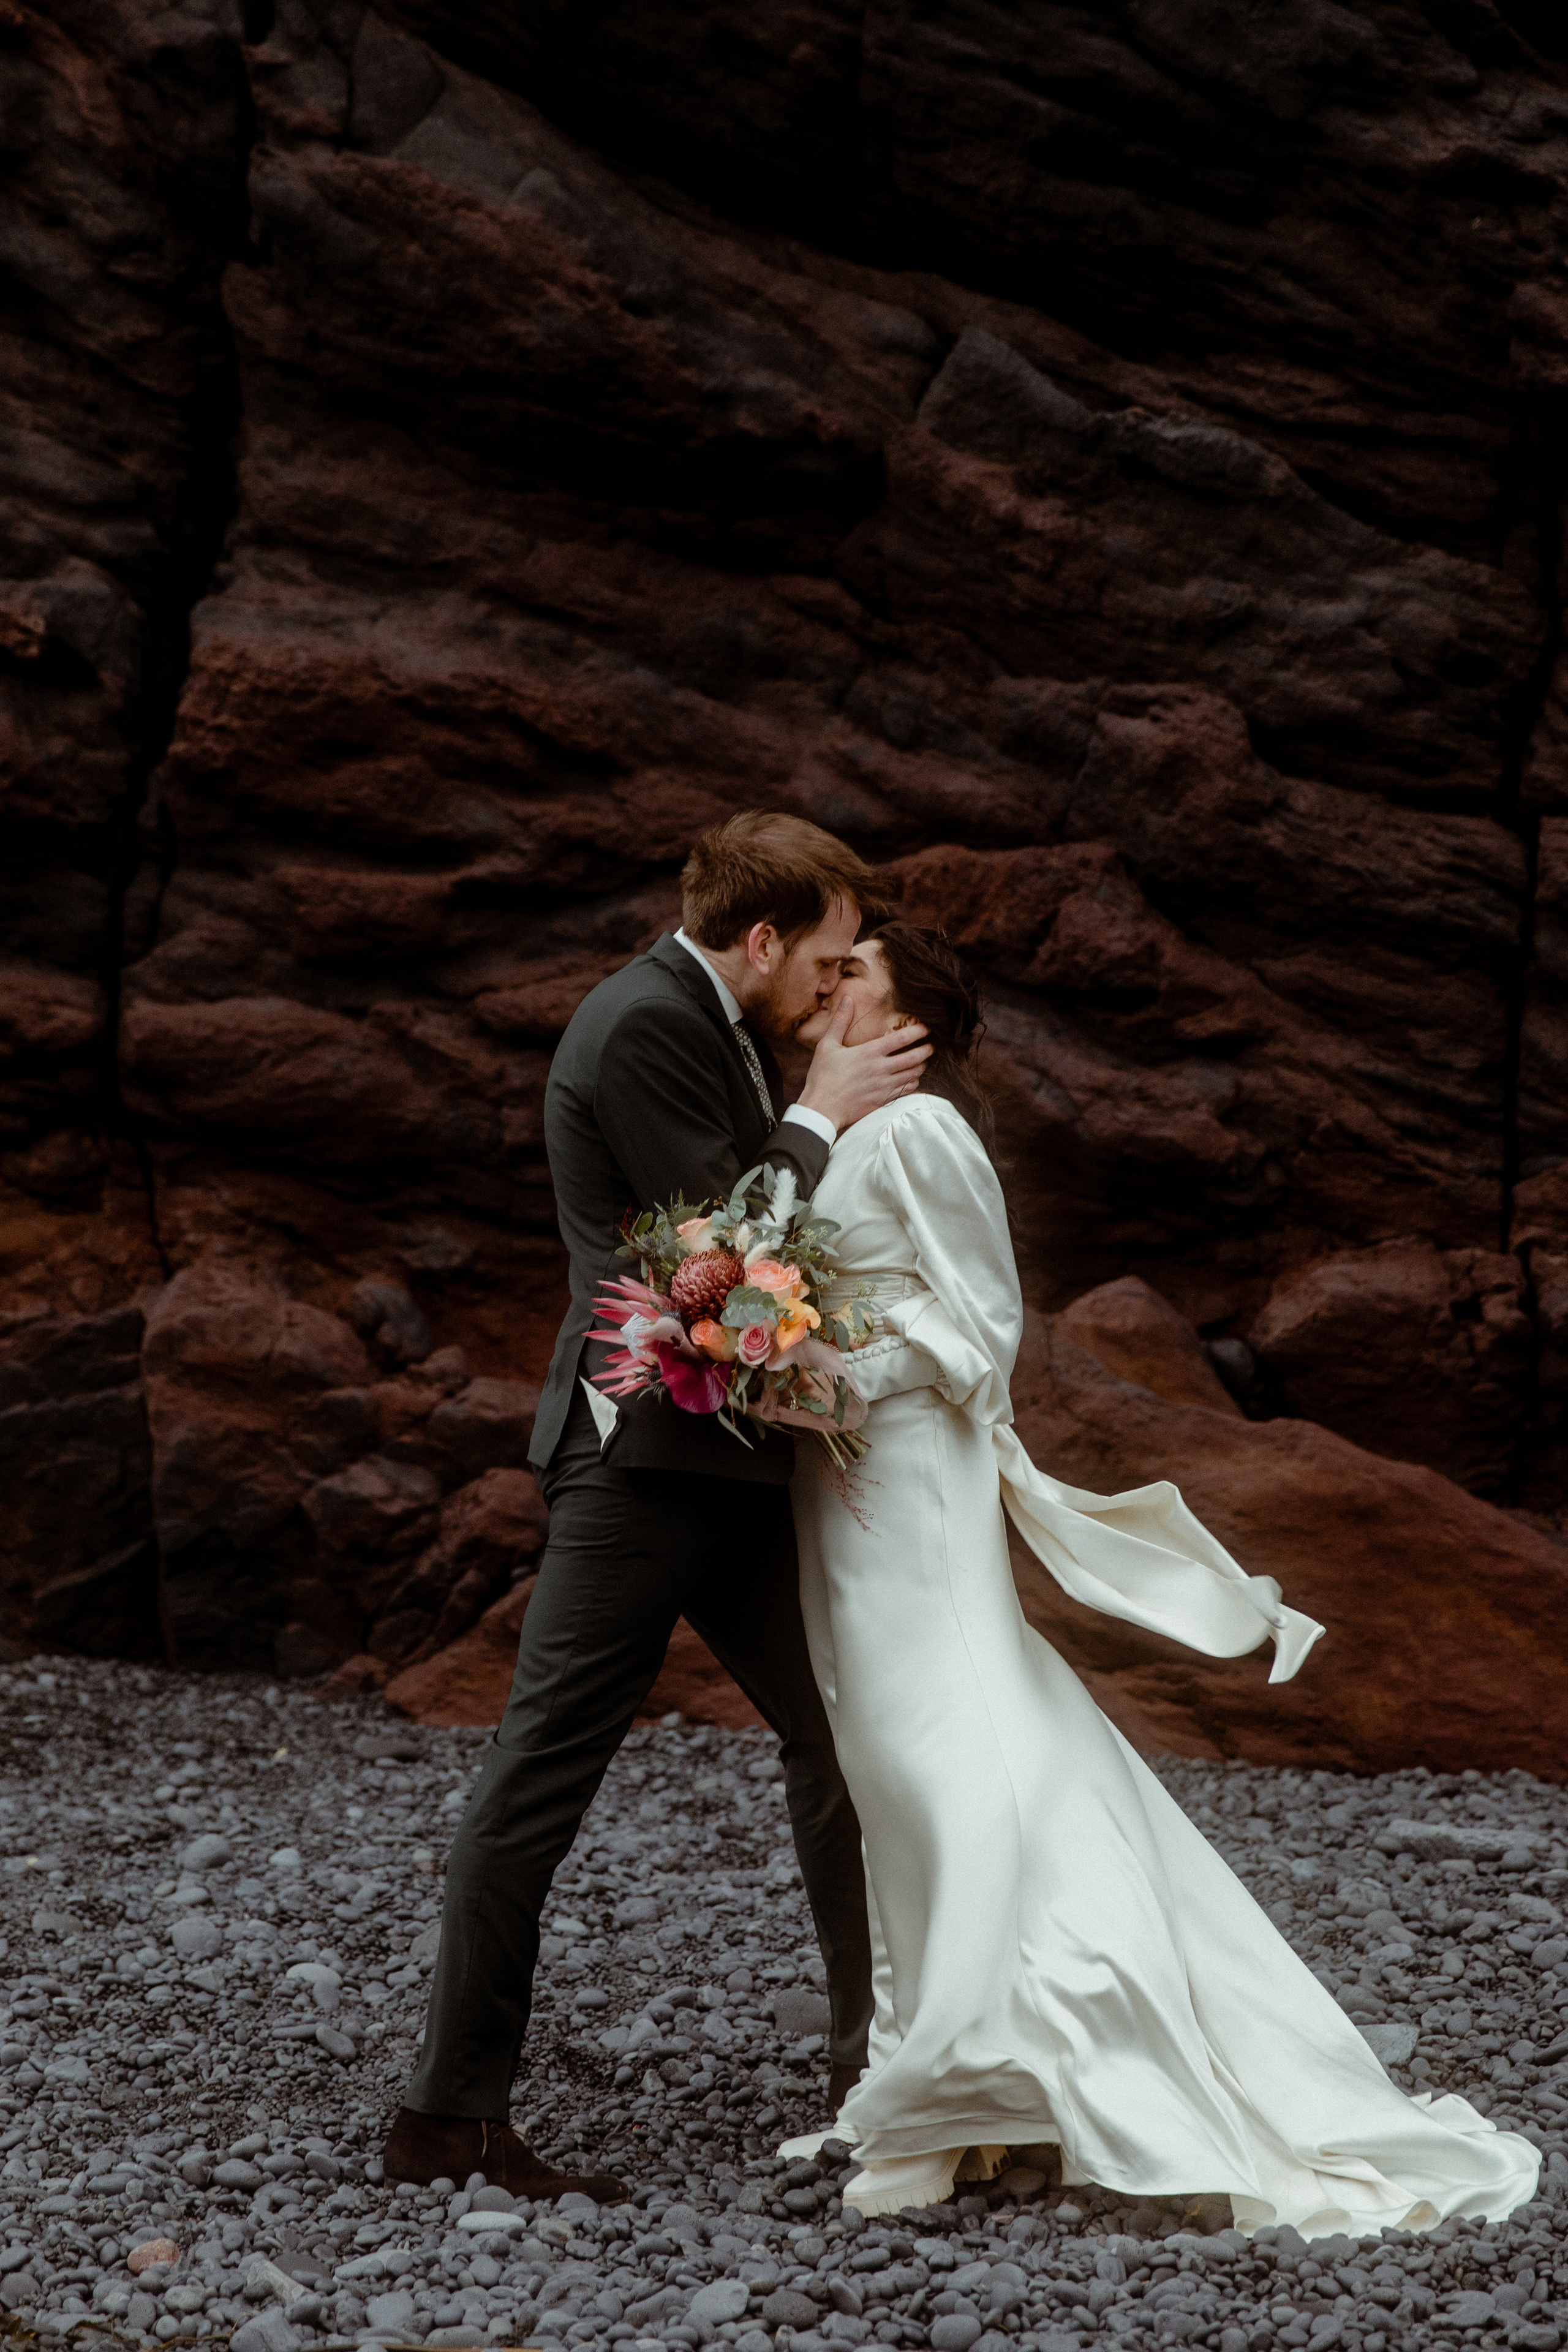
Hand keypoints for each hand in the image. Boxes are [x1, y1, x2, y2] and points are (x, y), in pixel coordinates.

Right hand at [796, 1000, 931, 1132]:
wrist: (821, 1108)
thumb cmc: (822, 1076)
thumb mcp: (827, 1045)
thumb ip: (840, 1021)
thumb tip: (847, 999)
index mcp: (869, 1052)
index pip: (901, 1038)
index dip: (918, 1031)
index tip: (927, 1028)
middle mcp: (881, 1069)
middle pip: (914, 1057)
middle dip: (926, 1050)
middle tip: (931, 1046)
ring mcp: (884, 1087)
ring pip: (913, 1075)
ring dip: (921, 1067)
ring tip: (923, 1062)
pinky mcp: (883, 1101)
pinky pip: (906, 1091)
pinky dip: (913, 1084)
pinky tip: (912, 1080)